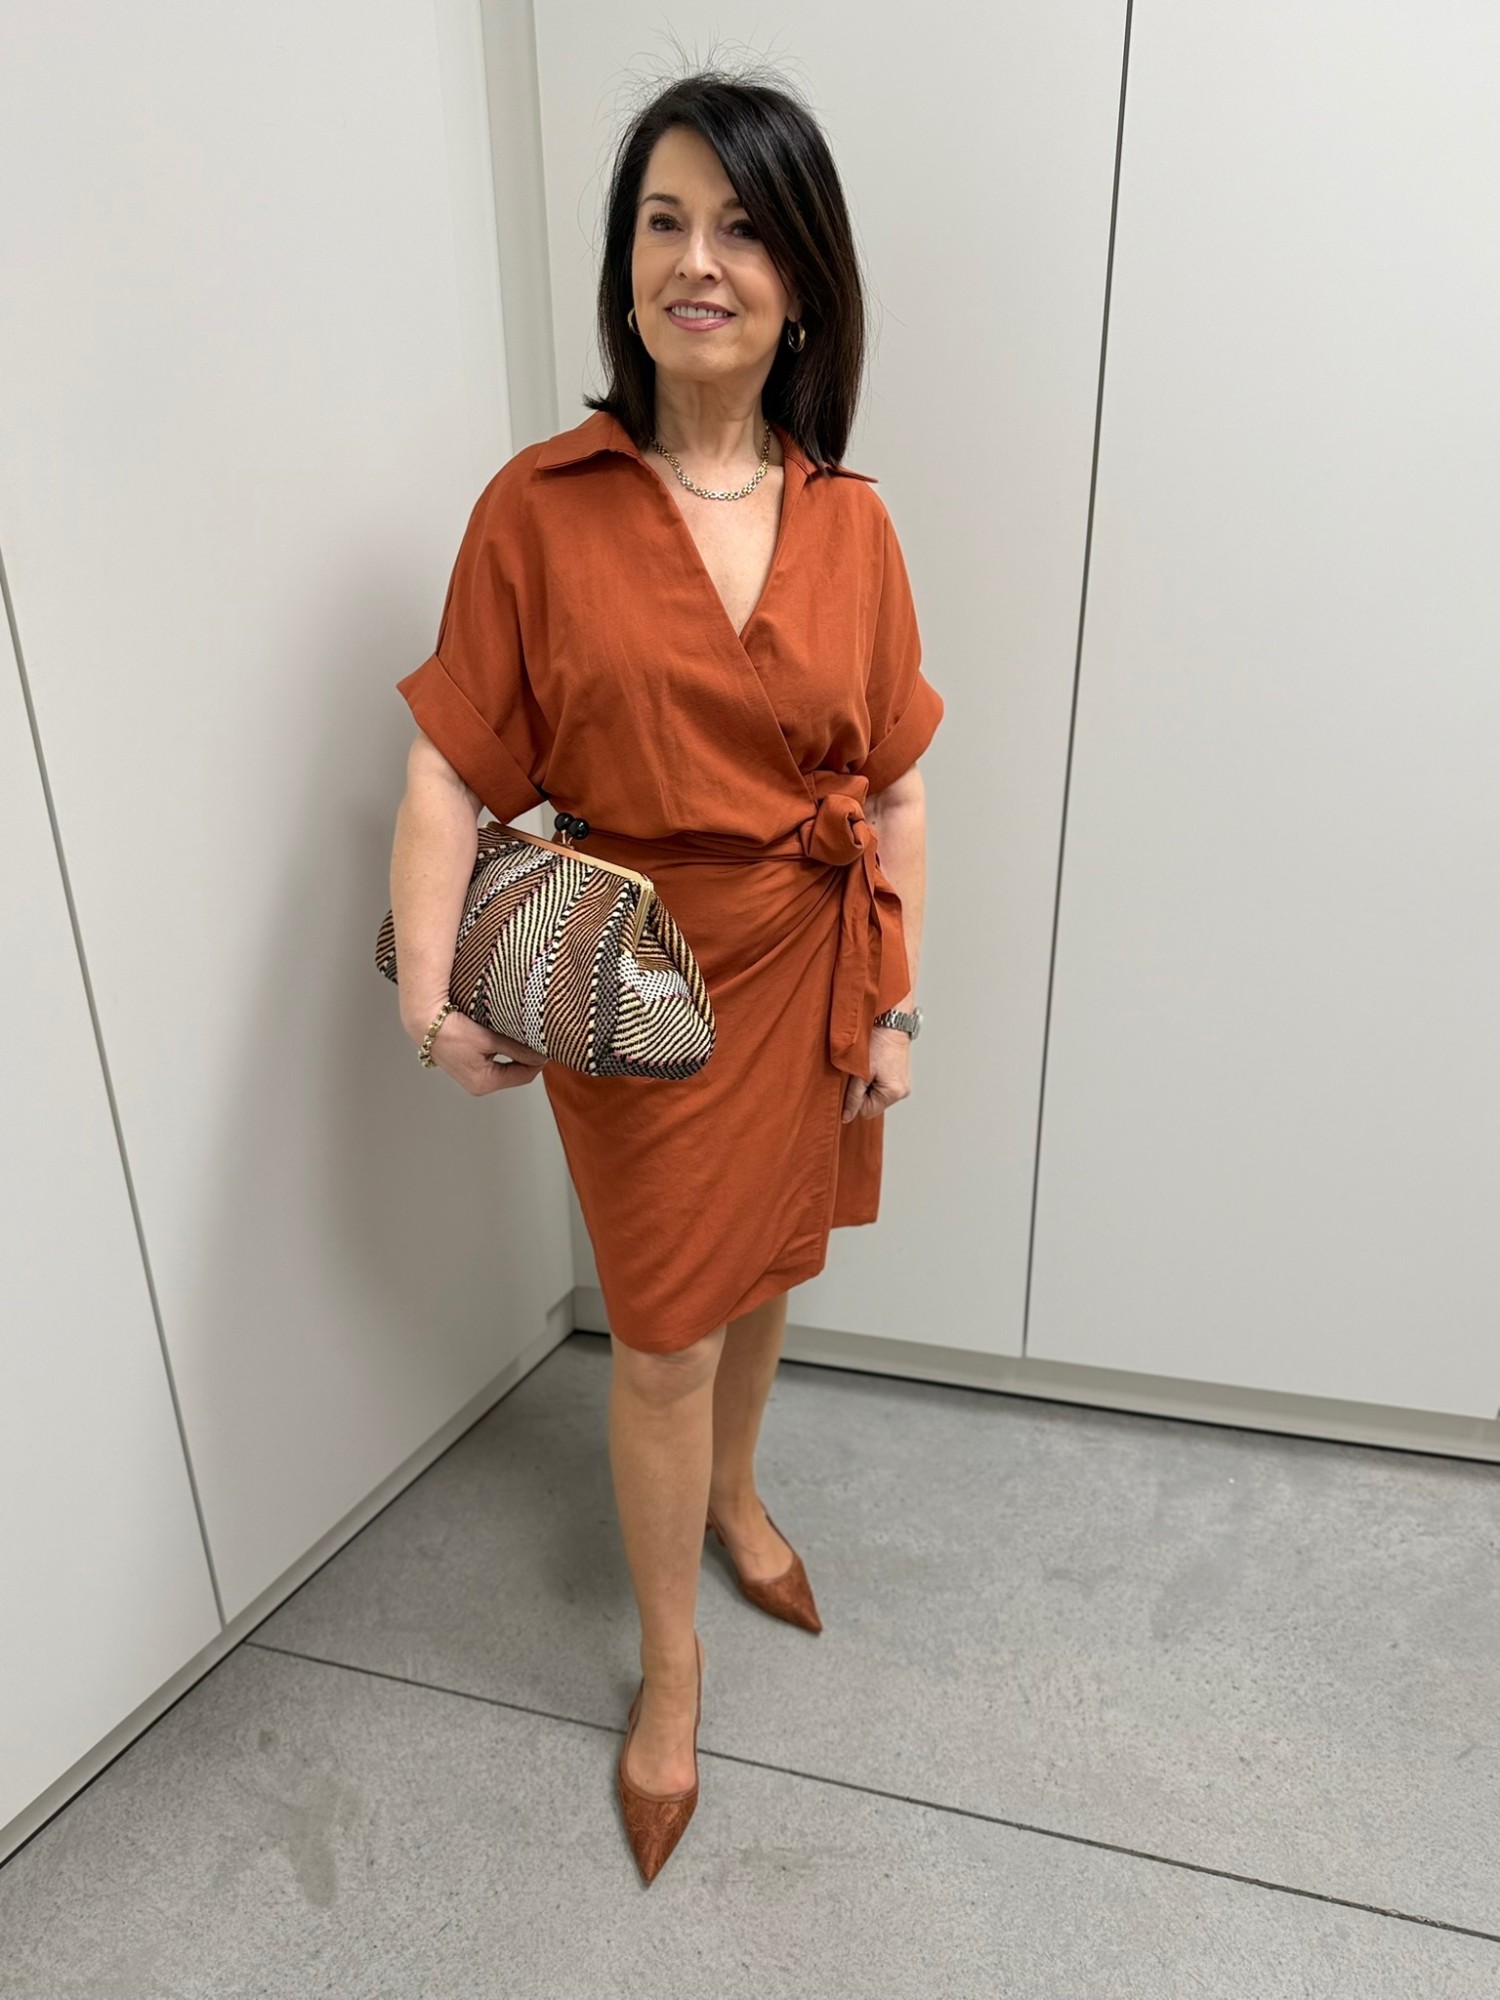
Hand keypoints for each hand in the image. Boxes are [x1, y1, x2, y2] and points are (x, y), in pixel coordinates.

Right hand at [406, 1005, 547, 1096]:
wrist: (425, 1021)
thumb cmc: (452, 1030)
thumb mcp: (490, 1039)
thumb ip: (518, 1048)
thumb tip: (541, 1054)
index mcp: (484, 1082)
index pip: (524, 1076)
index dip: (538, 1061)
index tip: (546, 1045)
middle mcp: (478, 1085)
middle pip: (515, 1073)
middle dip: (526, 1057)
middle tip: (535, 1038)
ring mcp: (472, 1077)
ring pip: (506, 1066)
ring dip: (514, 1053)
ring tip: (519, 1036)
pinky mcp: (468, 1066)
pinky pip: (494, 1061)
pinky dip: (502, 1052)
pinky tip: (503, 1038)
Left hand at [842, 1025, 911, 1122]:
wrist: (890, 1021)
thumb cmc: (877, 1042)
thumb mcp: (860, 1072)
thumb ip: (853, 1097)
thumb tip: (846, 1117)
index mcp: (894, 1093)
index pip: (866, 1112)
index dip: (855, 1100)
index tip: (853, 1081)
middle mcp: (902, 1092)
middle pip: (873, 1104)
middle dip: (862, 1092)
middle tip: (860, 1071)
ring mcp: (903, 1084)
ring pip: (877, 1094)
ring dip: (868, 1084)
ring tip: (868, 1066)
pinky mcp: (901, 1076)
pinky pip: (883, 1085)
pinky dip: (875, 1078)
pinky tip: (874, 1064)